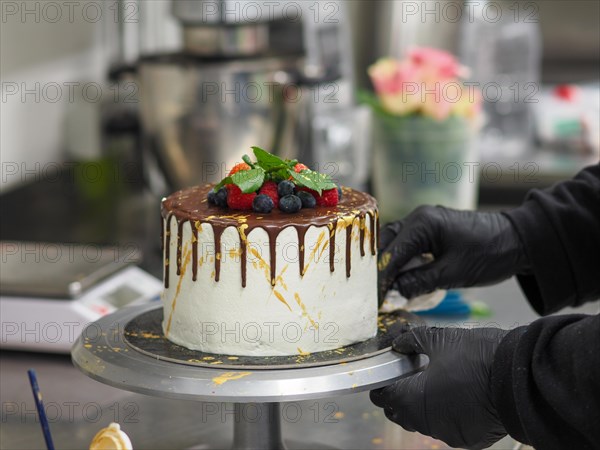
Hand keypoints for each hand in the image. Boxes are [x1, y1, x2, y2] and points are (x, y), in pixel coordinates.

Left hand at [370, 327, 508, 449]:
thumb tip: (398, 342)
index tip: (387, 372)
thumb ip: (412, 340)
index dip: (382, 383)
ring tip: (434, 384)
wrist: (519, 377)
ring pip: (424, 423)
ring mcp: (448, 435)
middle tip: (410, 376)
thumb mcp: (439, 338)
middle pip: (400, 413)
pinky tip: (455, 396)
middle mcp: (426, 423)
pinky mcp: (468, 440)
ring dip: (422, 406)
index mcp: (412, 400)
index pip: (383, 396)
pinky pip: (447, 428)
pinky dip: (446, 415)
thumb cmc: (476, 356)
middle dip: (400, 395)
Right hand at [378, 206, 528, 300]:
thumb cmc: (489, 254)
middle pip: (386, 242)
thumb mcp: (452, 274)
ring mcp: (424, 221)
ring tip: (383, 287)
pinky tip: (399, 277)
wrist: (518, 241)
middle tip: (373, 292)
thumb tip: (394, 293)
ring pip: (395, 242)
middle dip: (379, 268)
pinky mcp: (431, 229)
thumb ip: (419, 282)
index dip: (381, 278)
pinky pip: (407, 243)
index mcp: (422, 224)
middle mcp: (418, 217)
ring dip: (388, 263)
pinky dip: (401, 259)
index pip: (391, 253)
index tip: (374, 298)